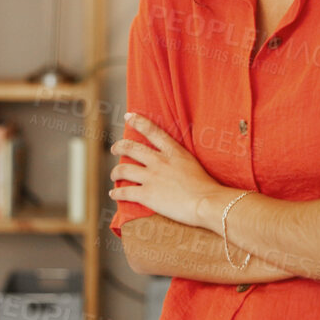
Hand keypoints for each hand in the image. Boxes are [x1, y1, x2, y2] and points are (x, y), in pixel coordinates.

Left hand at [109, 113, 223, 227]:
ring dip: (115, 172)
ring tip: (114, 174)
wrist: (207, 202)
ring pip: (123, 169)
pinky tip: (113, 194)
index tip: (129, 117)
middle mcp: (159, 161)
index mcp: (173, 152)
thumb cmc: (207, 187)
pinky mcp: (147, 194)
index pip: (152, 131)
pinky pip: (124, 192)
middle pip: (131, 148)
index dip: (138, 121)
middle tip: (115, 148)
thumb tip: (175, 164)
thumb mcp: (193, 164)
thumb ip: (180, 160)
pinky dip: (116, 193)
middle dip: (119, 147)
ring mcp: (152, 177)